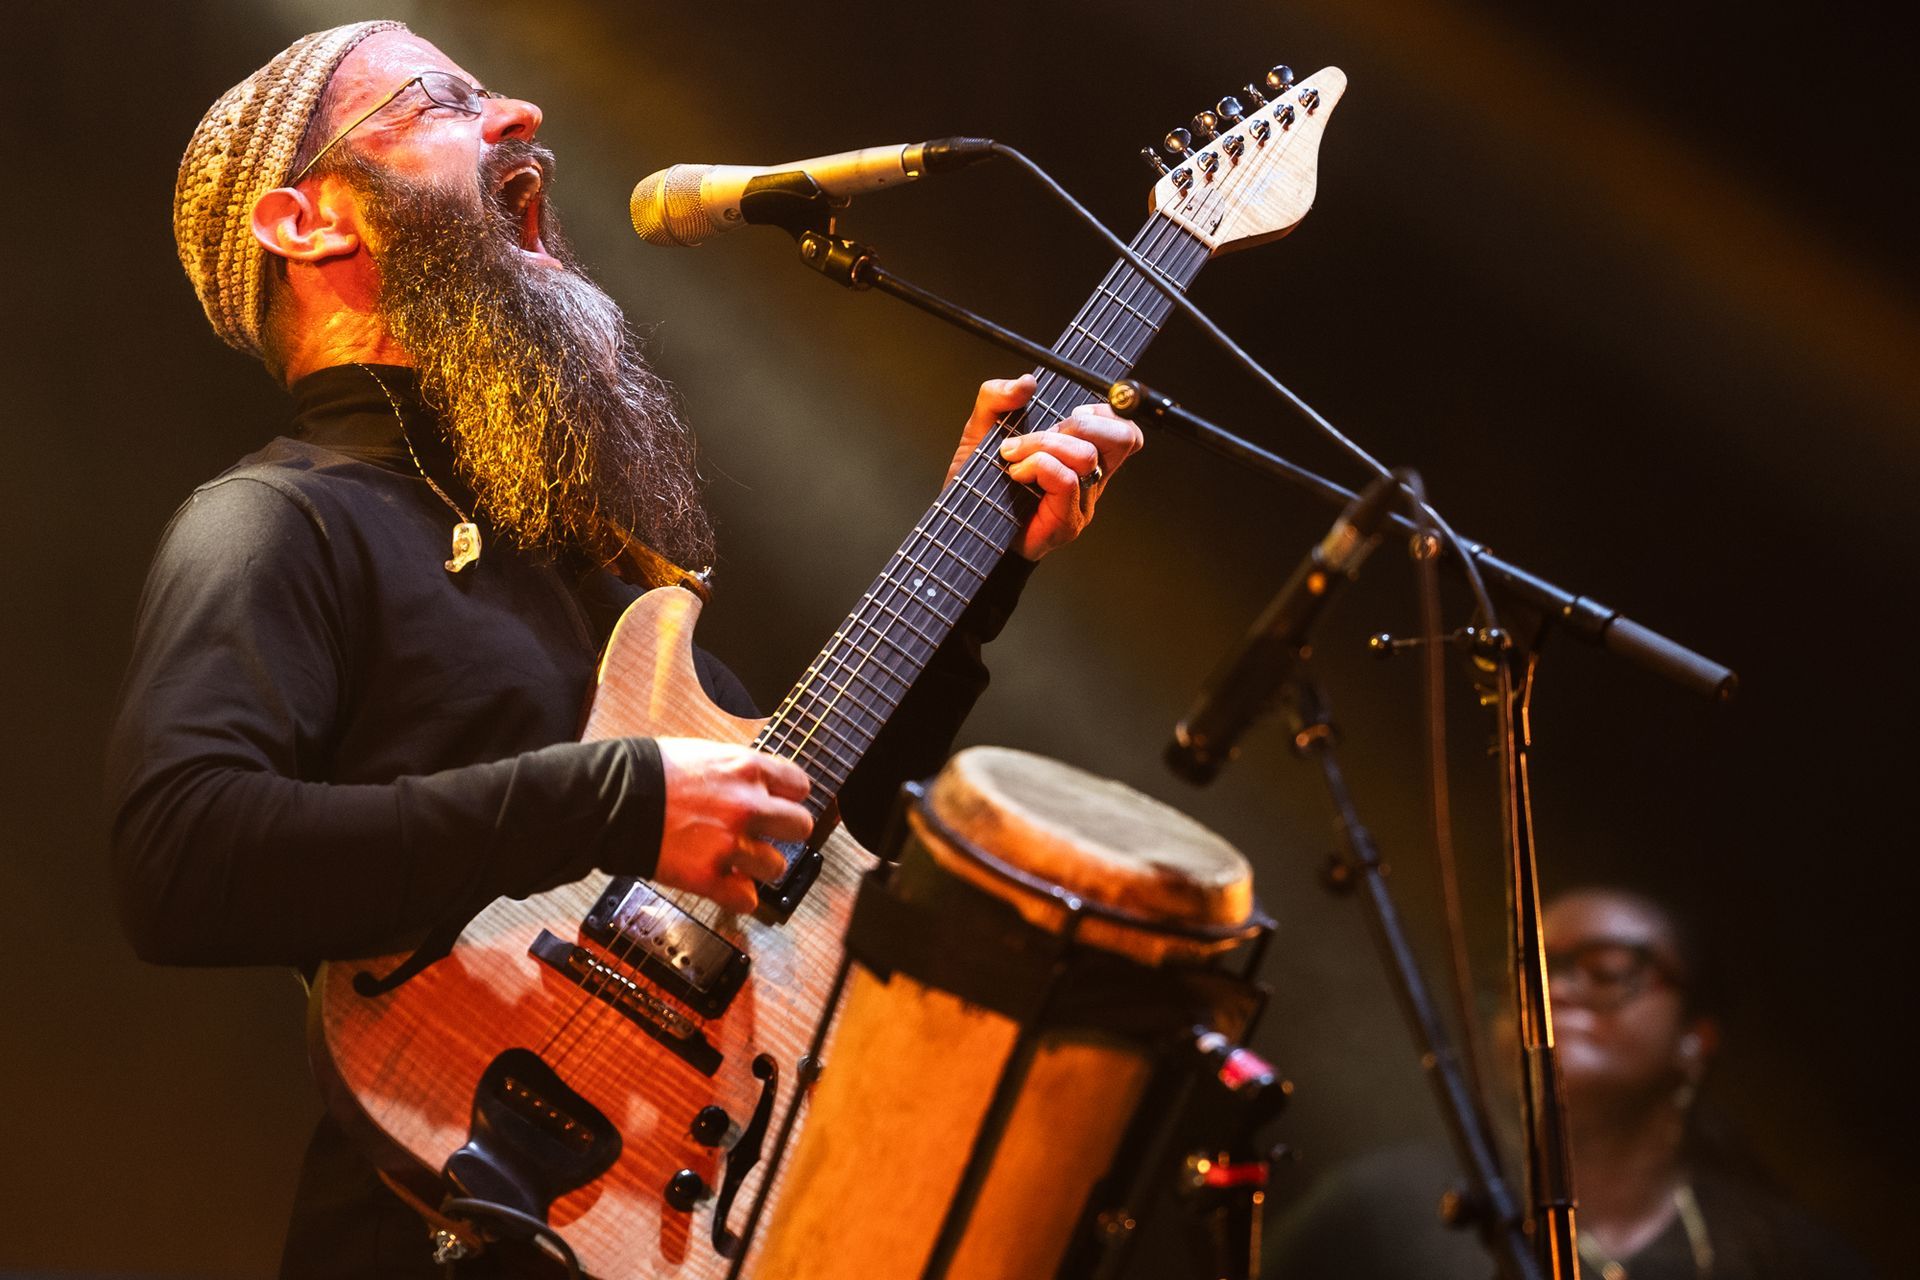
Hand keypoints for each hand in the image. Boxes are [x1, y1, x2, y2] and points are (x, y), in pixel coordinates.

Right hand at [652, 738, 812, 913]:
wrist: (611, 799)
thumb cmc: (648, 772)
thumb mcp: (701, 753)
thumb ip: (734, 770)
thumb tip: (753, 779)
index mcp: (746, 769)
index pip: (799, 785)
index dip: (789, 796)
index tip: (780, 802)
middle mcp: (747, 807)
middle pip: (800, 827)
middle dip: (785, 832)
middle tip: (766, 834)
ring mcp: (730, 844)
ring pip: (776, 867)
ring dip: (758, 866)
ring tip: (737, 860)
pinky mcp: (709, 878)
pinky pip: (746, 900)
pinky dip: (737, 896)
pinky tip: (724, 884)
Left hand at [945, 375, 1143, 560]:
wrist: (964, 526)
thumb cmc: (981, 483)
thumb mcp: (982, 429)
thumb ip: (997, 397)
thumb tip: (1027, 382)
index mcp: (1082, 452)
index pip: (1125, 428)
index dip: (1106, 411)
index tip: (1071, 412)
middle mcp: (1090, 477)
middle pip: (1124, 437)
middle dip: (1082, 423)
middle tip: (1045, 431)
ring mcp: (1083, 501)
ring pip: (1087, 456)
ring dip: (1045, 445)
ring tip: (1014, 454)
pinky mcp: (1068, 521)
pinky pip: (1067, 480)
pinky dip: (1038, 466)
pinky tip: (1016, 473)